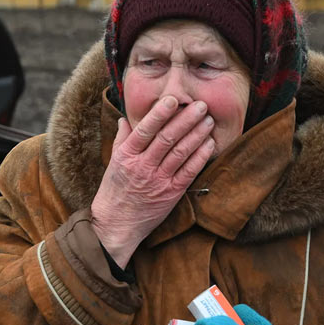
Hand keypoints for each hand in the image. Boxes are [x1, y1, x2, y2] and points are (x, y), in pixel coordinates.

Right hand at [91, 96, 213, 268]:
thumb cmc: (114, 191)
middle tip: (201, 105)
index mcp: (127, 155)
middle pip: (167, 138)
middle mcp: (142, 166)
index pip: (145, 129)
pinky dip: (200, 156)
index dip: (160, 114)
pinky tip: (209, 143)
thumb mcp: (114, 163)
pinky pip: (189, 171)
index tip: (173, 99)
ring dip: (197, 134)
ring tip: (208, 120)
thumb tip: (124, 119)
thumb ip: (122, 139)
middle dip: (186, 120)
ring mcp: (158, 180)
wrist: (116, 224)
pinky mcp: (171, 193)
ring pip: (180, 152)